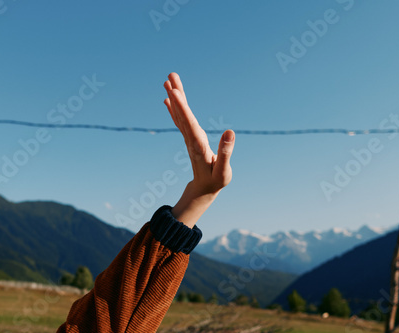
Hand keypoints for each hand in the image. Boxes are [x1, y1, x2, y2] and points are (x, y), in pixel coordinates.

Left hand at [163, 72, 233, 226]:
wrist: (204, 190)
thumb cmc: (216, 181)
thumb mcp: (223, 170)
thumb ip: (225, 152)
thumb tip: (230, 131)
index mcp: (198, 145)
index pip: (188, 124)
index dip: (181, 108)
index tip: (173, 92)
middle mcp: (191, 139)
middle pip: (182, 114)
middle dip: (176, 95)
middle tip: (170, 76)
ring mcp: (189, 138)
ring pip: (180, 114)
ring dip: (175, 97)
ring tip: (168, 80)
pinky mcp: (191, 138)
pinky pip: (180, 120)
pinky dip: (175, 108)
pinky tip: (168, 99)